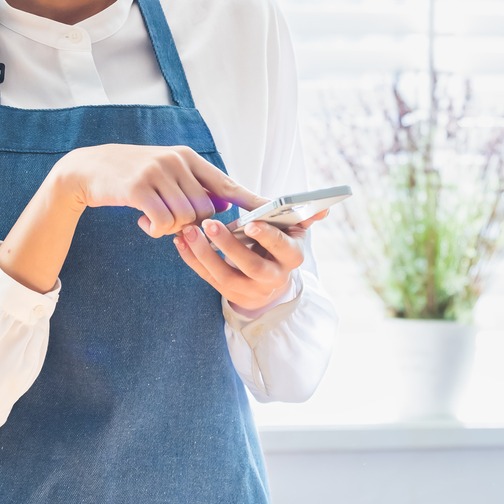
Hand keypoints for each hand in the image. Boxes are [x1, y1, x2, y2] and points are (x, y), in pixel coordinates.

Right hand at [51, 144, 264, 236]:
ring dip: (171, 227)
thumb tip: (223, 207)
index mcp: (189, 158)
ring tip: (152, 218)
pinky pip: (163, 222)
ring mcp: (157, 172)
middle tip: (171, 221)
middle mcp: (177, 161)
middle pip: (205, 210)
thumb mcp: (166, 172)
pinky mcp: (138, 188)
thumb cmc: (132, 175)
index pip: (227, 184)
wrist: (89, 170)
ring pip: (185, 218)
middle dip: (193, 224)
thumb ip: (194, 186)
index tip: (274, 212)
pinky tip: (143, 221)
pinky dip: (155, 229)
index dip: (251, 200)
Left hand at [174, 211, 327, 312]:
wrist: (269, 280)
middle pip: (252, 266)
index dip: (268, 237)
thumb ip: (304, 218)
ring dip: (205, 254)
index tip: (251, 223)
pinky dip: (192, 260)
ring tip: (190, 232)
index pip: (283, 249)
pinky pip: (208, 278)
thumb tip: (322, 209)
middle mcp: (273, 278)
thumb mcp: (293, 232)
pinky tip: (181, 242)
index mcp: (291, 257)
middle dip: (229, 246)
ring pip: (226, 276)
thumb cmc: (279, 245)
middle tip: (210, 224)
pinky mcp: (230, 294)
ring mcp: (250, 289)